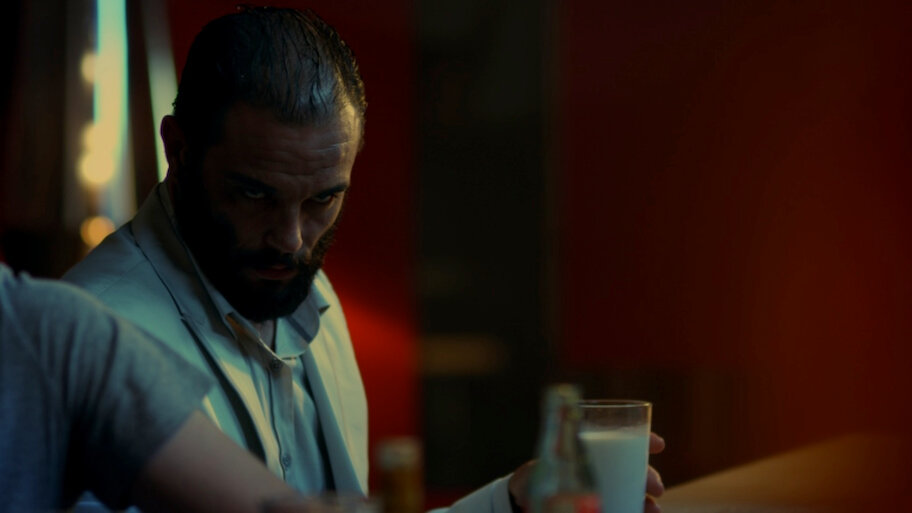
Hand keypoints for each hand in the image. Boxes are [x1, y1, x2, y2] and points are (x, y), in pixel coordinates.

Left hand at [507, 432, 666, 512]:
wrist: (527, 501)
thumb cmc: (535, 477)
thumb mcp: (544, 461)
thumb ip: (554, 445)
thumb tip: (561, 413)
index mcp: (592, 450)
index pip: (622, 439)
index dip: (644, 438)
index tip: (659, 445)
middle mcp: (603, 468)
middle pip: (633, 467)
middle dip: (649, 474)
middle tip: (656, 487)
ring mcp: (606, 488)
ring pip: (634, 490)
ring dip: (648, 498)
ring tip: (653, 509)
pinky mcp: (601, 505)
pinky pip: (626, 505)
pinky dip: (639, 510)